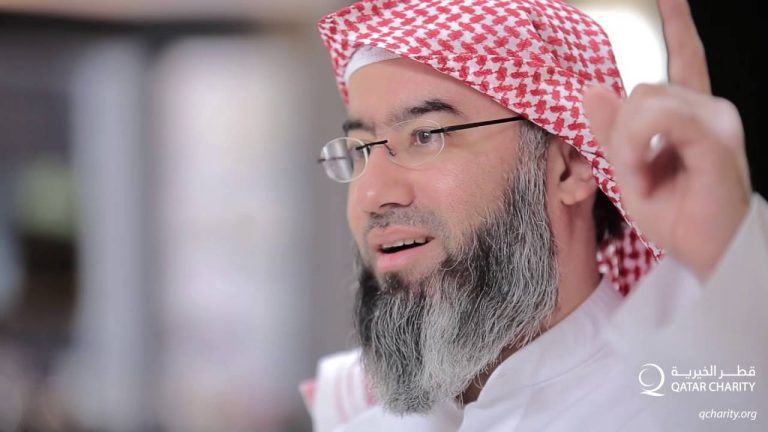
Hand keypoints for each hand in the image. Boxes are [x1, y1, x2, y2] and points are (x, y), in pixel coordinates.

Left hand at [583, 0, 751, 281]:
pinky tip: (647, 168)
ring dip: (628, 143)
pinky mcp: (715, 137)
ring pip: (645, 100)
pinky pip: (660, 118)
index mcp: (691, 113)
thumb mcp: (629, 169)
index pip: (684, 55)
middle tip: (636, 172)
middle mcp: (709, 108)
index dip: (676, 21)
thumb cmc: (677, 215)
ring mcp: (716, 119)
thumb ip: (612, 129)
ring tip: (644, 176)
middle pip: (641, 89)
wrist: (708, 252)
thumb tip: (592, 87)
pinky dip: (638, 144)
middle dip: (622, 133)